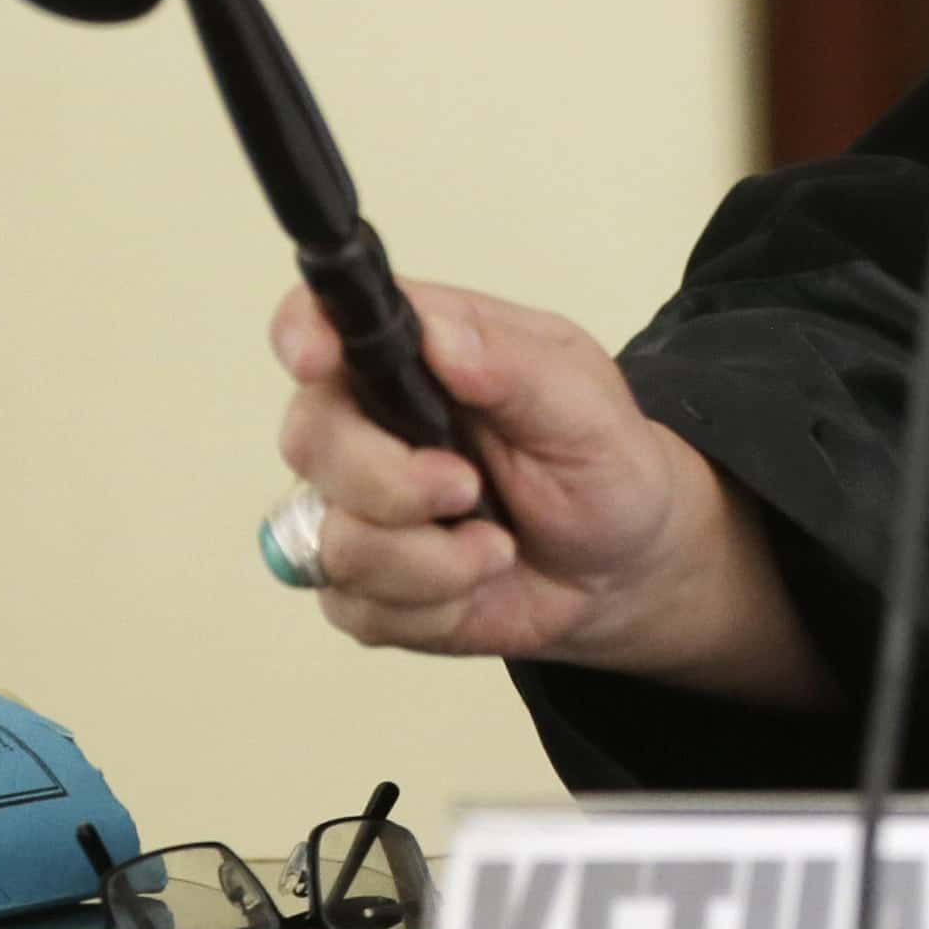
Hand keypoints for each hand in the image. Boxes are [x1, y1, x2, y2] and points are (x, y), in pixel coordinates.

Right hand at [268, 278, 832, 712]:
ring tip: (499, 546)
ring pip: (333, 540)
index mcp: (415, 356)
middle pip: (310, 438)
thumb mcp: (585, 403)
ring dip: (429, 558)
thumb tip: (440, 337)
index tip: (320, 360)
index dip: (303, 333)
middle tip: (465, 487)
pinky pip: (357, 607)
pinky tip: (479, 582)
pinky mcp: (361, 588)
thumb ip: (514, 364)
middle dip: (388, 480)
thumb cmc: (604, 464)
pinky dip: (433, 605)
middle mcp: (368, 427)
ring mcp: (354, 511)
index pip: (319, 321)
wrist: (625, 568)